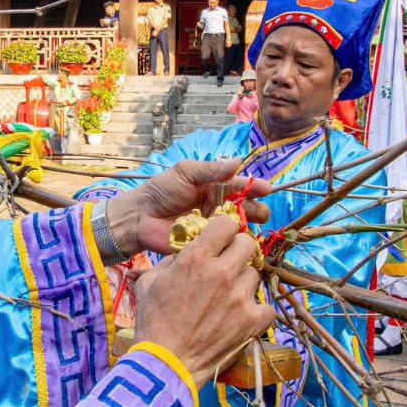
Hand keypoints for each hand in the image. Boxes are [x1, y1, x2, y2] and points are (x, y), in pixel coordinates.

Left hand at [102, 157, 270, 255]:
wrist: (140, 216)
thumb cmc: (162, 190)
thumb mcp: (186, 172)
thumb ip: (211, 169)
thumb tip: (238, 161)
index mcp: (216, 188)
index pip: (241, 187)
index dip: (255, 187)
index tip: (266, 188)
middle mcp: (219, 208)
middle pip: (247, 209)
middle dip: (257, 209)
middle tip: (259, 212)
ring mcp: (214, 228)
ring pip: (240, 228)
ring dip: (248, 227)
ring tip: (248, 227)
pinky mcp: (207, 245)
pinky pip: (225, 245)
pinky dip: (234, 245)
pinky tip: (238, 244)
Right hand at [131, 213, 273, 380]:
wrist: (167, 363)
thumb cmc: (154, 323)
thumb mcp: (150, 283)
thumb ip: (170, 261)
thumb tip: (184, 253)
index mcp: (196, 258)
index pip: (226, 223)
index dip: (223, 230)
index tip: (220, 240)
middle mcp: (222, 273)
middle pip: (247, 243)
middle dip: (237, 250)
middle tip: (227, 265)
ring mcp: (240, 297)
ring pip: (254, 274)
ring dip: (243, 282)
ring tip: (227, 298)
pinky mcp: (253, 320)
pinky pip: (266, 305)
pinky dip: (256, 310)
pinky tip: (241, 316)